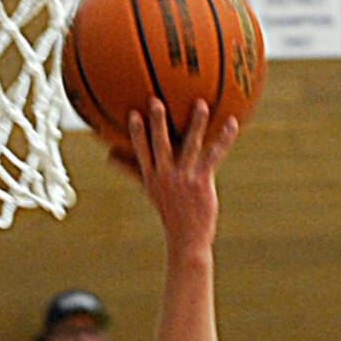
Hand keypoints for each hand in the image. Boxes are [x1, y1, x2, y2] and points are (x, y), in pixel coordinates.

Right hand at [128, 99, 236, 255]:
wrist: (187, 239)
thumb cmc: (169, 211)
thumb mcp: (149, 189)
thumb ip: (132, 170)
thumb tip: (109, 157)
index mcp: (152, 177)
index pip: (141, 152)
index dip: (137, 133)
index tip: (133, 113)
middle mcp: (166, 177)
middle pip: (160, 146)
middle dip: (158, 124)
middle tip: (156, 101)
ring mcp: (184, 179)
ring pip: (189, 147)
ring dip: (195, 125)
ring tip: (201, 104)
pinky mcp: (202, 182)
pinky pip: (214, 156)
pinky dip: (224, 139)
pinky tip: (232, 122)